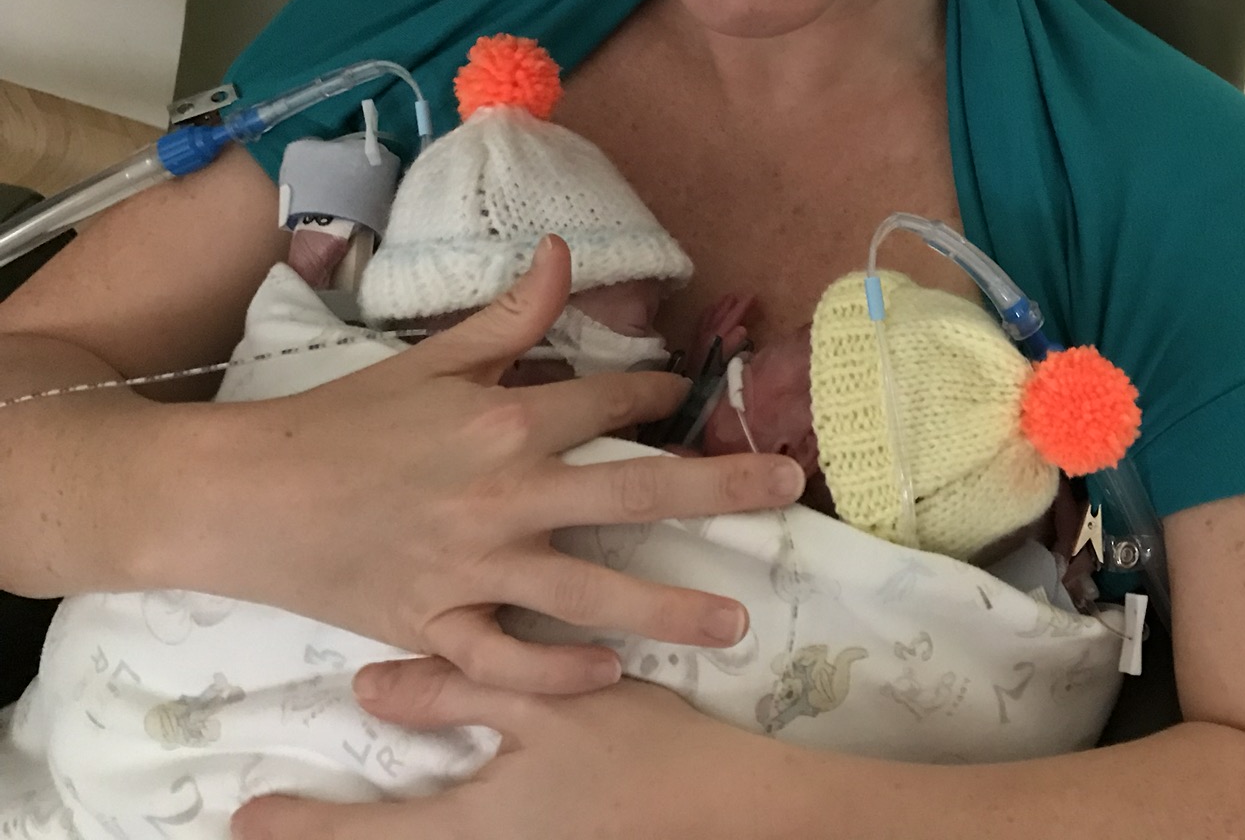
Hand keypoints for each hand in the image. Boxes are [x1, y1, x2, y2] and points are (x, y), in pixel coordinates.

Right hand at [190, 237, 807, 692]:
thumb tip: (568, 253)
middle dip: (721, 490)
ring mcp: (473, 567)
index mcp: (506, 422)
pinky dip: (558, 673)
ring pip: (591, 592)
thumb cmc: (339, 423)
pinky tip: (612, 677)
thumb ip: (512, 317)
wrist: (241, 496)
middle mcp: (505, 495)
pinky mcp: (435, 625)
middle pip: (634, 491)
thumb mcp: (429, 359)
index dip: (661, 394)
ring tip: (736, 623)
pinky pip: (508, 659)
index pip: (611, 403)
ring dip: (669, 608)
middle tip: (787, 491)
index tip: (693, 397)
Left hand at [232, 657, 795, 839]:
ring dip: (384, 834)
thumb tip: (369, 690)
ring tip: (339, 820)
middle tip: (268, 822)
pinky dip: (437, 826)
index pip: (362, 839)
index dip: (300, 830)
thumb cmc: (643, 758)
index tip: (244, 820)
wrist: (730, 814)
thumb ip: (462, 696)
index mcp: (470, 829)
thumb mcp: (553, 713)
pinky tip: (448, 798)